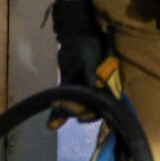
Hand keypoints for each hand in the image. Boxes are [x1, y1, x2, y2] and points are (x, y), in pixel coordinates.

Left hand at [51, 0, 108, 122]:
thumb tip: (97, 86)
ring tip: (55, 112)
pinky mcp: (69, 90)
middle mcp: (97, 92)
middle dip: (77, 111)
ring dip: (66, 112)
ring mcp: (82, 92)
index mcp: (108, 85)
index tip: (83, 116)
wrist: (73, 37)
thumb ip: (93, 69)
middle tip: (64, 108)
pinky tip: (51, 123)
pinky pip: (64, 103)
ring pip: (76, 107)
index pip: (104, 104)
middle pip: (89, 109)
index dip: (94, 112)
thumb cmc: (87, 43)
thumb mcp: (91, 53)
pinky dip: (57, 114)